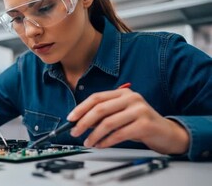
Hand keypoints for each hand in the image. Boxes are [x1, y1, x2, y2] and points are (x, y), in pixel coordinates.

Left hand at [67, 88, 188, 154]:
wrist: (167, 133)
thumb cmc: (140, 123)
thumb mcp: (121, 114)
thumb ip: (104, 114)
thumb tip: (81, 121)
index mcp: (123, 93)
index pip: (96, 97)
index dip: (81, 108)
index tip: (71, 118)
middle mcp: (131, 98)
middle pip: (100, 109)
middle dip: (84, 122)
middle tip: (75, 132)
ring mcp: (139, 110)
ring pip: (108, 123)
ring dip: (94, 135)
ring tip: (88, 142)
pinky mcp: (145, 124)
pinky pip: (119, 134)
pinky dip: (106, 141)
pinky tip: (101, 145)